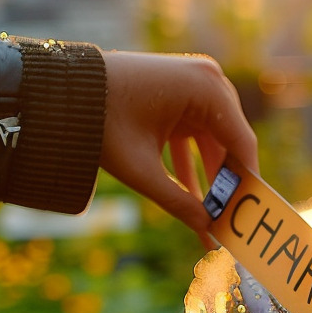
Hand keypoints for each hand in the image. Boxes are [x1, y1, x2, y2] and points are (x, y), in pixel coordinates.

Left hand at [98, 50, 259, 242]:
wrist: (60, 89)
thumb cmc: (100, 121)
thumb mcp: (140, 169)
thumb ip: (179, 202)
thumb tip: (208, 233)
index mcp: (205, 89)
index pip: (242, 143)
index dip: (248, 182)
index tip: (251, 214)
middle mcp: (206, 79)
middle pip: (231, 140)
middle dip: (228, 182)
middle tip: (231, 219)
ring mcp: (193, 82)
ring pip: (214, 138)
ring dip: (211, 174)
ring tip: (212, 213)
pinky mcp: (178, 91)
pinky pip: (196, 130)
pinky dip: (192, 160)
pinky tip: (193, 194)